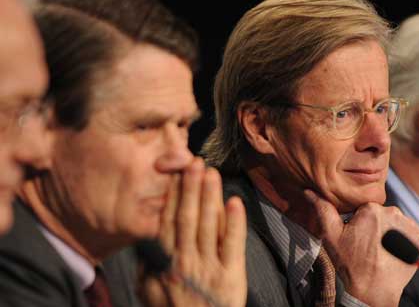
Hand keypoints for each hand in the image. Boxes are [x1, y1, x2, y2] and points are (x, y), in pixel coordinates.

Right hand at [139, 158, 246, 306]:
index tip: (176, 174)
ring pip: (207, 226)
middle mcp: (185, 262)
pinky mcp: (231, 277)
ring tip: (211, 173)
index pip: (168, 222)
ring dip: (209, 197)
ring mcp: (209, 268)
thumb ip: (148, 264)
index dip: (173, 196)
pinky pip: (232, 245)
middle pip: (187, 218)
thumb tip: (146, 237)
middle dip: (190, 189)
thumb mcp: (150, 291)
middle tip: (194, 163)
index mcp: (165, 263)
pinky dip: (234, 223)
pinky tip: (235, 202)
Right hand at [302, 190, 418, 306]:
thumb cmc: (350, 263)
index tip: (356, 236)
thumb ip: (323, 209)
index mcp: (371, 208)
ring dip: (388, 232)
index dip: (358, 222)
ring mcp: (408, 227)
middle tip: (366, 244)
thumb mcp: (331, 235)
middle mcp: (394, 213)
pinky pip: (408, 232)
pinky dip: (401, 240)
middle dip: (374, 226)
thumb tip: (309, 191)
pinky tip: (391, 251)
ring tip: (379, 249)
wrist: (373, 290)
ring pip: (394, 222)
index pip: (364, 208)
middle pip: (380, 214)